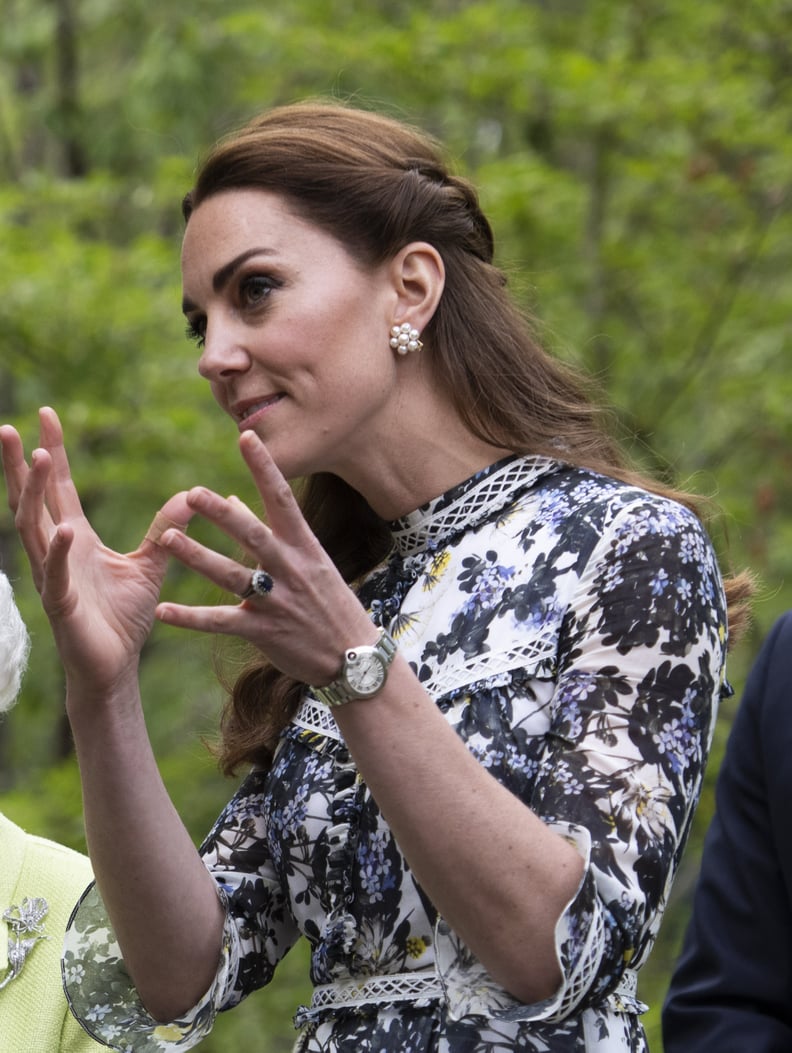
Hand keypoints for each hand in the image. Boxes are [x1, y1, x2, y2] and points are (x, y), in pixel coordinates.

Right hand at [0, 407, 191, 695]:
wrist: (115, 666)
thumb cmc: (124, 618)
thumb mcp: (151, 564)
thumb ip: (166, 528)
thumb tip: (193, 494)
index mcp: (76, 539)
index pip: (59, 488)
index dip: (53, 452)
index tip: (47, 414)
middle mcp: (58, 552)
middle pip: (33, 500)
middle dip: (23, 465)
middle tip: (13, 428)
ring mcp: (54, 577)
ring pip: (34, 528)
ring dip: (33, 493)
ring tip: (37, 458)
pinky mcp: (62, 605)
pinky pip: (56, 574)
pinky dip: (58, 552)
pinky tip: (62, 529)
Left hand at [155, 430, 373, 685]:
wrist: (354, 657)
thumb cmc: (329, 603)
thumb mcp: (310, 562)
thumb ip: (267, 530)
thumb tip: (231, 499)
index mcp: (304, 546)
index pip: (282, 498)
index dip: (263, 467)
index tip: (246, 437)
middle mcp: (291, 569)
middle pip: (253, 535)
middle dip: (222, 514)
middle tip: (191, 493)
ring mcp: (278, 601)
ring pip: (232, 575)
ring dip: (198, 557)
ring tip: (167, 538)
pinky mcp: (264, 631)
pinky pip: (221, 622)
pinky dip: (190, 617)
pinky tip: (162, 610)